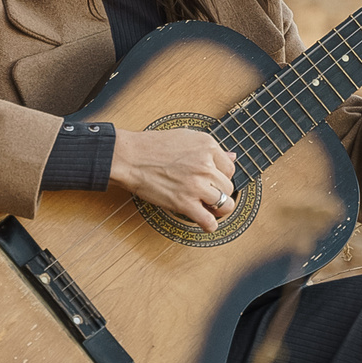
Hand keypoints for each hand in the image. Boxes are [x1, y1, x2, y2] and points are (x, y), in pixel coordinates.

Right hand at [107, 127, 240, 231]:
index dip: (222, 176)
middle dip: (220, 192)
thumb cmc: (151, 146)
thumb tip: (232, 157)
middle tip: (207, 194)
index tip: (213, 180)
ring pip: (225, 204)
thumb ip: (210, 149)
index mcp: (208, 146)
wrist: (129, 157)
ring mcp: (196, 184)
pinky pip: (208, 221)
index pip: (230, 168)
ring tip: (209, 208)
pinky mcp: (184, 202)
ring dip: (219, 209)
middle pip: (229, 187)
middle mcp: (205, 165)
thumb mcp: (186, 137)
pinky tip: (205, 222)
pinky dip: (210, 225)